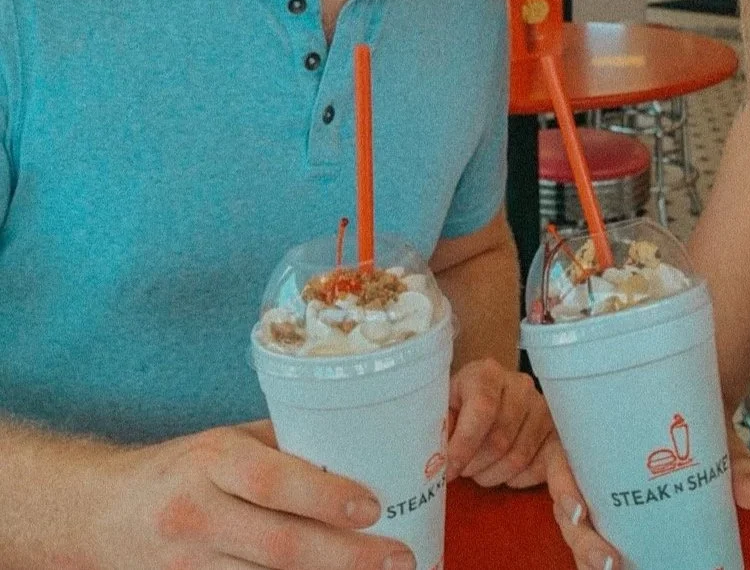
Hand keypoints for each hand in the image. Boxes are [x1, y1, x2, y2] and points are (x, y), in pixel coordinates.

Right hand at [90, 420, 414, 569]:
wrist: (100, 513)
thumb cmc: (181, 468)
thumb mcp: (225, 442)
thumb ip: (282, 446)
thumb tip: (355, 447)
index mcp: (212, 461)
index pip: (274, 482)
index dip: (326, 497)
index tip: (373, 506)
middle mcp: (197, 514)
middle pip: (279, 545)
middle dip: (346, 557)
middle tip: (398, 558)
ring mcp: (187, 565)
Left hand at [446, 358, 552, 487]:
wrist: (494, 397)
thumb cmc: (463, 405)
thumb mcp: (445, 407)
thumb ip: (440, 427)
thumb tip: (440, 458)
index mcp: (487, 373)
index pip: (482, 409)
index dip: (464, 446)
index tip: (449, 470)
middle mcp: (520, 386)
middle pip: (499, 440)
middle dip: (475, 465)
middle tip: (462, 470)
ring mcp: (542, 408)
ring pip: (518, 458)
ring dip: (492, 474)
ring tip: (480, 469)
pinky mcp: (556, 432)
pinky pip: (539, 468)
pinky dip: (517, 479)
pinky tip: (503, 472)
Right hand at [546, 416, 749, 569]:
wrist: (692, 408)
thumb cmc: (684, 413)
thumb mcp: (707, 426)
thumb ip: (733, 459)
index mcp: (588, 437)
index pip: (560, 466)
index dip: (563, 491)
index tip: (579, 510)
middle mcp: (586, 470)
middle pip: (569, 512)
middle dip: (582, 544)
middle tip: (608, 562)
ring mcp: (599, 497)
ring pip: (583, 534)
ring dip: (591, 557)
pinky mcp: (617, 517)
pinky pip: (605, 541)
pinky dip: (610, 560)